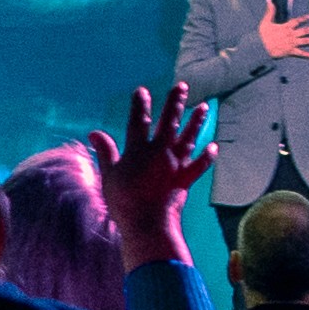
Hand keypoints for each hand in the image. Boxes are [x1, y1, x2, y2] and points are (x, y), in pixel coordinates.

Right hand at [92, 87, 208, 261]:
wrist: (148, 223)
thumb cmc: (124, 201)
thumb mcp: (109, 175)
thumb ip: (105, 152)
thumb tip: (94, 132)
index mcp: (138, 150)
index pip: (138, 121)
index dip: (140, 105)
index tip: (142, 91)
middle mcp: (159, 152)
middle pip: (169, 122)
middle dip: (175, 103)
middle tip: (183, 86)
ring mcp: (175, 165)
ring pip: (187, 138)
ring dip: (196, 122)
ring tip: (203, 107)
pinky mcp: (185, 180)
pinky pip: (199, 166)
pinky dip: (207, 157)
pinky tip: (214, 147)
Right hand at [261, 13, 308, 61]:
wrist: (261, 47)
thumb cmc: (262, 35)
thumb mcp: (266, 22)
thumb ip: (270, 13)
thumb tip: (270, 2)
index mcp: (286, 27)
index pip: (297, 21)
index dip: (303, 19)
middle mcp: (291, 35)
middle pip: (305, 31)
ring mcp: (291, 43)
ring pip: (305, 41)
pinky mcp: (290, 51)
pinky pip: (300, 53)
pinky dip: (306, 55)